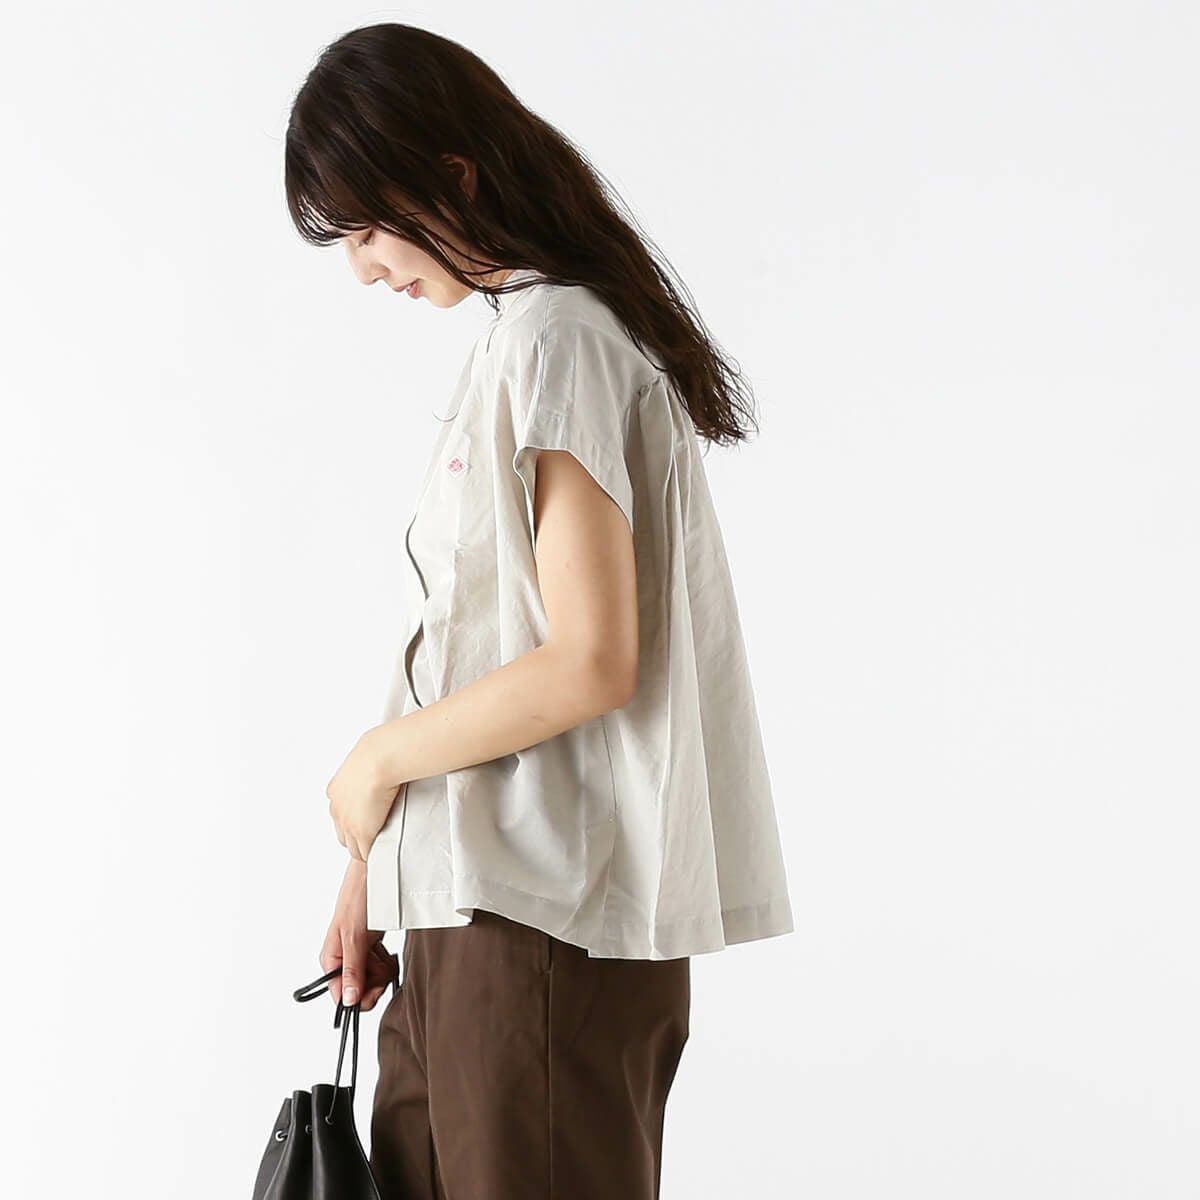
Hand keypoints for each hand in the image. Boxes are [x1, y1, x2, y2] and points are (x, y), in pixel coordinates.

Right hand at [319, 859, 398, 1012]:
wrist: (379, 873)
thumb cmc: (361, 898)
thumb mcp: (355, 937)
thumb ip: (352, 971)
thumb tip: (348, 1001)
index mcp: (331, 960)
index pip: (343, 997)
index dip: (361, 996)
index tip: (376, 986)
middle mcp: (342, 959)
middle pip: (360, 990)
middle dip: (375, 980)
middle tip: (382, 963)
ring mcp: (358, 953)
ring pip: (372, 979)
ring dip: (382, 968)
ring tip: (384, 950)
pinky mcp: (371, 946)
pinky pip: (380, 966)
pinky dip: (386, 960)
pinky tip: (386, 948)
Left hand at [326, 728, 400, 861]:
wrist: (380, 760)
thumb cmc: (380, 753)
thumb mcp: (366, 759)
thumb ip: (368, 767)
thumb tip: (381, 760)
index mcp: (336, 790)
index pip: (340, 814)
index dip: (354, 820)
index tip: (367, 819)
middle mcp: (338, 809)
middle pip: (343, 834)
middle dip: (356, 838)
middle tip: (374, 836)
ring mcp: (348, 823)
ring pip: (352, 847)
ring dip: (364, 848)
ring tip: (380, 847)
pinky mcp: (362, 833)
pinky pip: (365, 853)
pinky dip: (373, 855)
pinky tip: (383, 853)